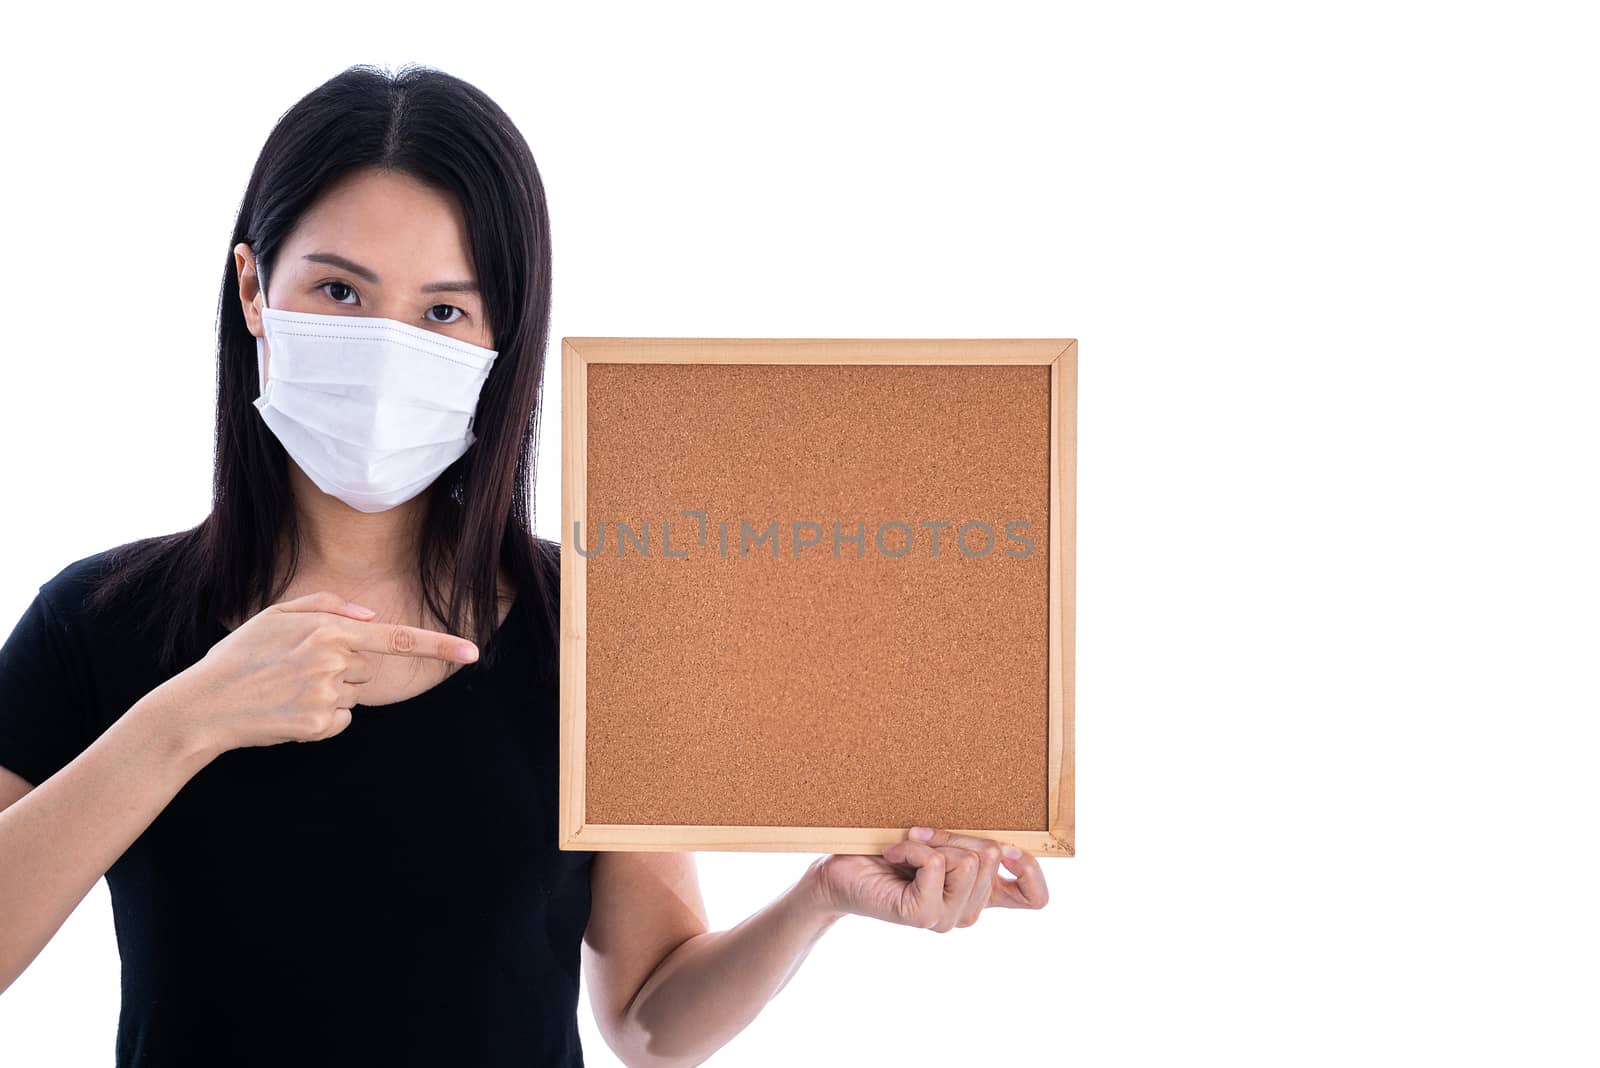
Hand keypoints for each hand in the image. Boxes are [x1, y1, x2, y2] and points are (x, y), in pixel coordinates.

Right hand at [149, 590, 480, 756]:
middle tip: (296, 670)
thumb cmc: (239, 657)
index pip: (398, 639)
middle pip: (368, 669)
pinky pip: (341, 721)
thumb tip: (371, 616)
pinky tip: (288, 712)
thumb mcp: (275, 615)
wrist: (201, 706)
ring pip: (354, 695)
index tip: (473, 652)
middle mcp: (333, 661)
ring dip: (330, 694)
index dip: (439, 646)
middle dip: (343, 669)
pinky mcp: (317, 725)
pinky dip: (322, 720)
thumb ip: (326, 606)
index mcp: (328, 630)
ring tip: (287, 690)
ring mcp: (326, 696)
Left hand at [805, 826, 1049, 930]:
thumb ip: (973, 846)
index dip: (1031, 870)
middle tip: (923, 837)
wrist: (838, 868)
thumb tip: (1004, 843)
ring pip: (966, 860)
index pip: (1034, 899)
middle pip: (991, 856)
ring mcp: (943, 919)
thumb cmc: (887, 851)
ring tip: (906, 849)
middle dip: (955, 834)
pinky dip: (914, 847)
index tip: (1009, 846)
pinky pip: (936, 864)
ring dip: (932, 842)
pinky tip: (893, 855)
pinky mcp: (920, 915)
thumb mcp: (941, 842)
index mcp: (978, 895)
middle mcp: (965, 912)